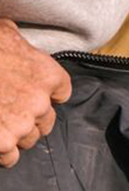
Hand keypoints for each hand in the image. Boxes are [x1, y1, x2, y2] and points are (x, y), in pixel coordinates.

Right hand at [0, 19, 71, 167]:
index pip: (61, 93)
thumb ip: (19, 44)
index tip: (33, 97)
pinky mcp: (1, 142)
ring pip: (29, 140)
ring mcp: (21, 124)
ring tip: (1, 127)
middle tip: (11, 114)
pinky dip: (2, 153)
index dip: (46, 96)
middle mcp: (40, 102)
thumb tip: (14, 41)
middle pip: (46, 121)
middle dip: (31, 119)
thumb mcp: (7, 33)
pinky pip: (10, 157)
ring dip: (17, 136)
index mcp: (47, 74)